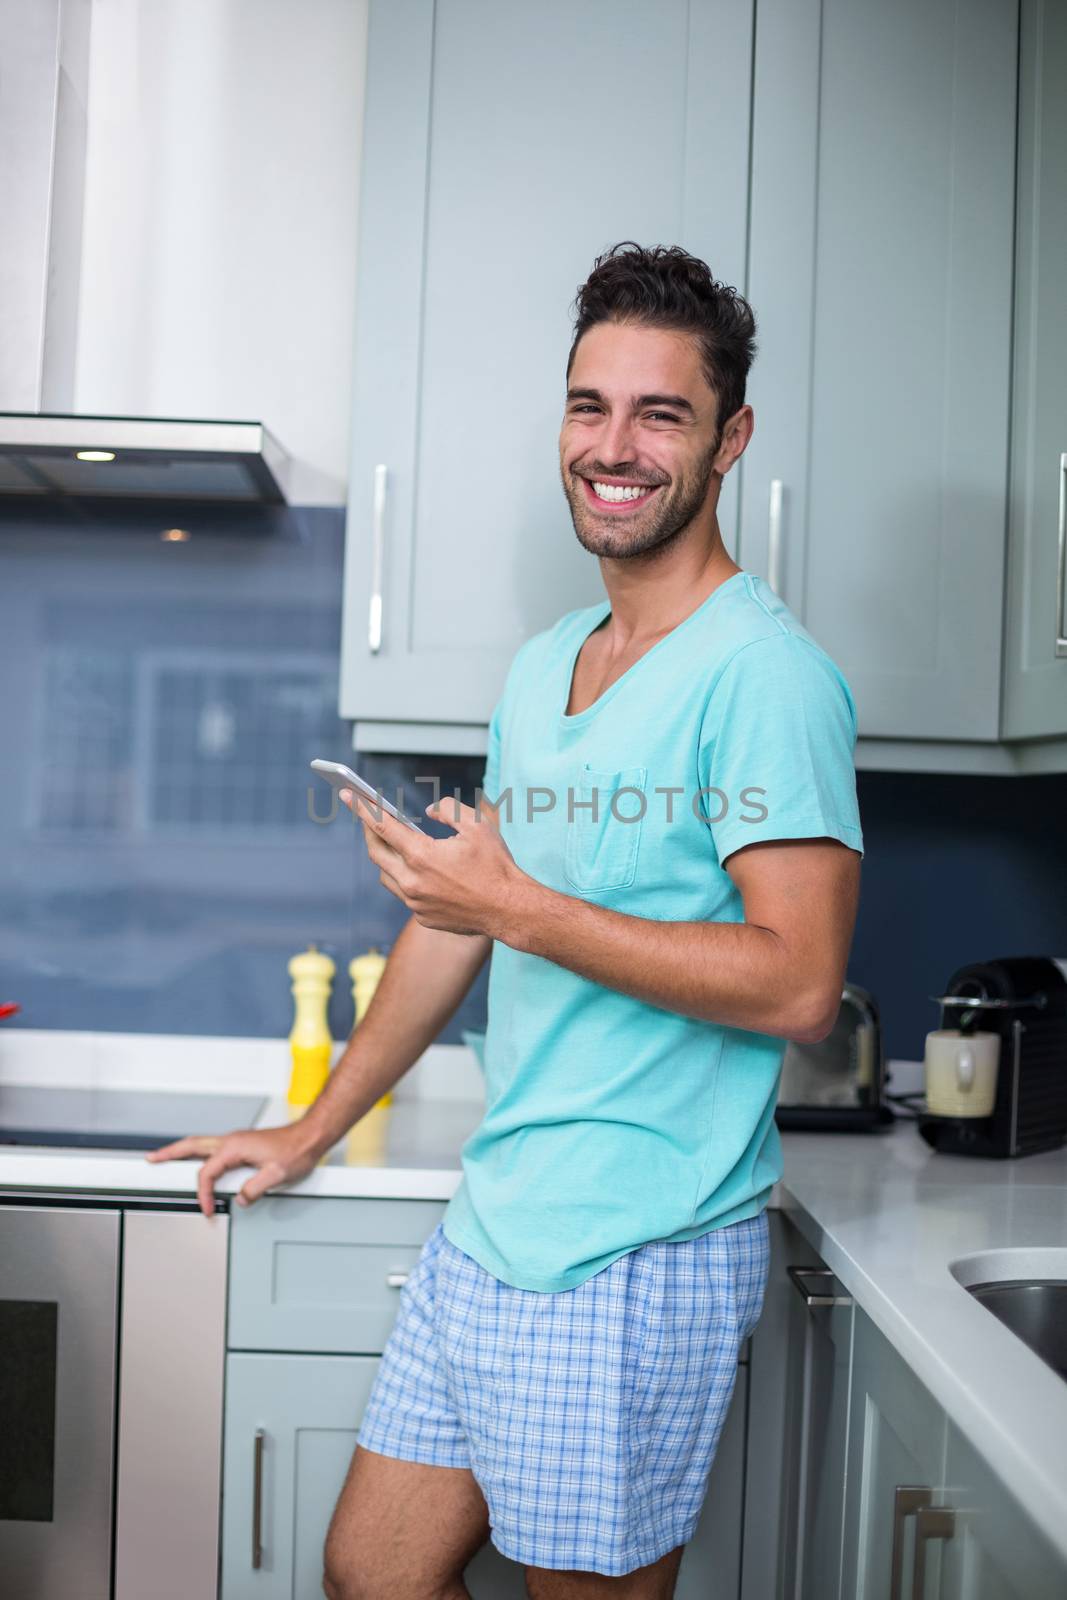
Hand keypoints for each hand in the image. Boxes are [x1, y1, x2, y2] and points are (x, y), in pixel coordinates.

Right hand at [147, 1123, 322, 1218]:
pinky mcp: (242, 1145)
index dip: (204, 1194)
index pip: (207, 1173)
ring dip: (182, 1151)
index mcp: (235, 1147)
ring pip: (201, 1144)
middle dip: (169, 1153)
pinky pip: (213, 1149)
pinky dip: (199, 1153)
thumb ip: (254, 1189)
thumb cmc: (297, 1151)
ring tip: (166, 1158)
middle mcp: (232, 1141)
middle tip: (151, 1160)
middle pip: (192, 1145)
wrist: (310, 1136)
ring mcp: (236, 1141)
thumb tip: (239, 1199)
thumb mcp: (277, 1174)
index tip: (208, 1209)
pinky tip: (199, 1162)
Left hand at [341, 788, 529, 939]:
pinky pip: (405, 895)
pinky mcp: (424, 918)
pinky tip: (417, 871)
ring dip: (386, 858)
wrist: (510, 909)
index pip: (382, 827)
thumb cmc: (496, 866)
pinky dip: (406, 879)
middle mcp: (412, 882)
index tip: (347, 796)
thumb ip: (448, 809)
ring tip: (391, 844)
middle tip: (368, 818)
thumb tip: (431, 811)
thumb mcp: (477, 825)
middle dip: (369, 832)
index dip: (363, 809)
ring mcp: (416, 904)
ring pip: (387, 877)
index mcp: (421, 856)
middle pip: (377, 853)